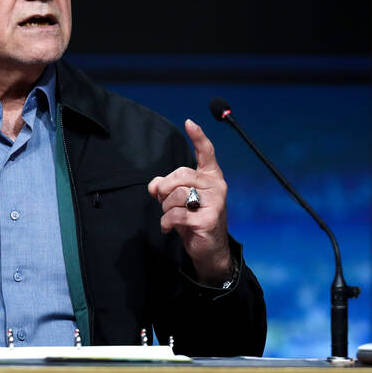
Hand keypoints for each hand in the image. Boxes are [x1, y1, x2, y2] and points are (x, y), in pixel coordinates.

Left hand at [147, 119, 230, 283]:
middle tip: (164, 201)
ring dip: (165, 208)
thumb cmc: (192, 218)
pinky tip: (170, 227)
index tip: (189, 123)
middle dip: (165, 189)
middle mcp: (217, 185)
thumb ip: (166, 186)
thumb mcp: (178, 198)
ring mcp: (215, 203)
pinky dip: (166, 223)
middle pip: (180, 175)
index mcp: (211, 176)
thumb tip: (154, 186)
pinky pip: (176, 214)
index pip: (206, 152)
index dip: (198, 137)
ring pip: (176, 195)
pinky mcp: (208, 220)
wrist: (208, 249)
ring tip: (172, 216)